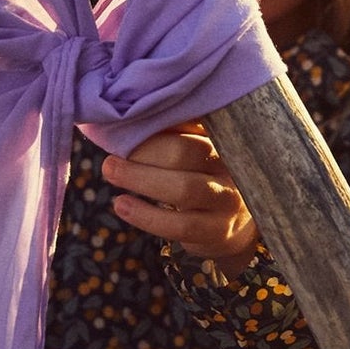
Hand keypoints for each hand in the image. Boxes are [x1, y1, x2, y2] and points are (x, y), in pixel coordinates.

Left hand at [103, 125, 258, 264]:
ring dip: (140, 179)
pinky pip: (179, 225)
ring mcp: (228, 200)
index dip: (153, 124)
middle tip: (111, 155)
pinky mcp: (217, 231)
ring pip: (183, 189)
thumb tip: (124, 117)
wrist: (239, 223)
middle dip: (142, 152)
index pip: (189, 121)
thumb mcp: (199, 149)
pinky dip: (145, 215)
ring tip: (110, 172)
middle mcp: (232, 165)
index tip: (123, 127)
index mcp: (223, 137)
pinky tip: (122, 205)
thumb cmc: (204, 175)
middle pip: (185, 151)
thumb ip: (173, 131)